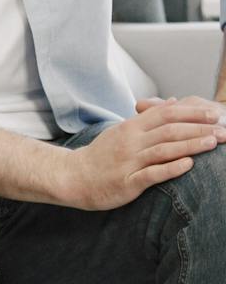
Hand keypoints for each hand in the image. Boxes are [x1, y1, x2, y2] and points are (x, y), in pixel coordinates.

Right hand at [58, 97, 225, 209]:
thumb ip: (149, 117)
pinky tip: (189, 165)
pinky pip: (152, 173)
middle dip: (199, 128)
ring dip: (191, 145)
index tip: (214, 113)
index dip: (192, 113)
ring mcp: (128, 161)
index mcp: (131, 127)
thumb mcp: (123, 130)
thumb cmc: (101, 156)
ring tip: (214, 142)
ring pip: (164, 149)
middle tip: (224, 129)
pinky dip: (171, 168)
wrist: (73, 177)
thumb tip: (174, 102)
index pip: (166, 114)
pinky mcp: (127, 182)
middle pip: (169, 130)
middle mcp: (130, 141)